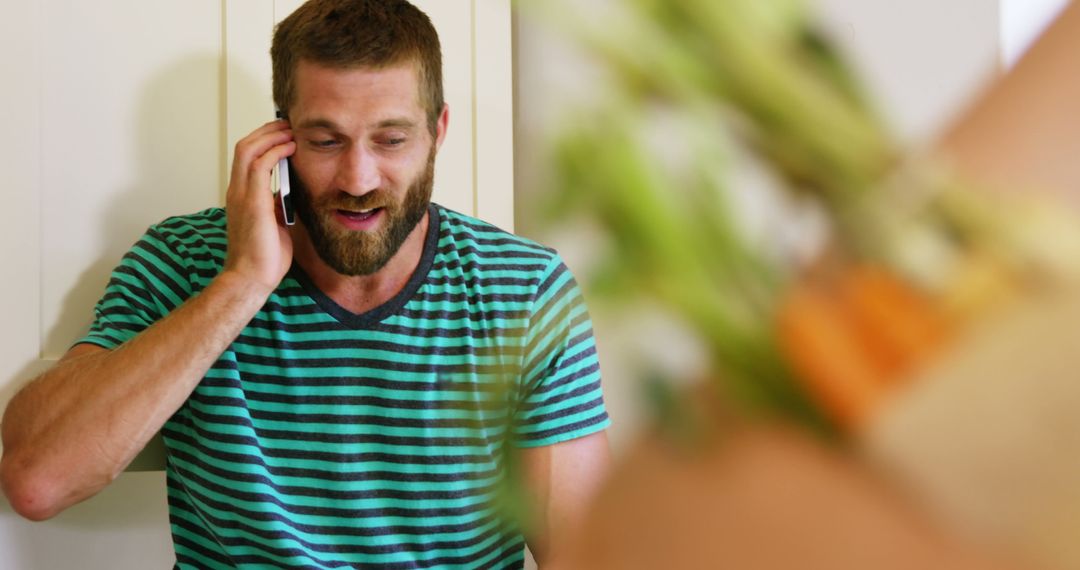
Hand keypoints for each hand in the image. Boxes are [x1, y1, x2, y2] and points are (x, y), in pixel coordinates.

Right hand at [222, 120, 295, 292]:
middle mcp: (236, 190)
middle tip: (288, 123)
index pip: (246, 156)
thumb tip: (290, 192)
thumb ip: (278, 204)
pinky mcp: (252, 202)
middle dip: (267, 130)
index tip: (284, 133)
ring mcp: (241, 194)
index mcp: (240, 195)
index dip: (264, 140)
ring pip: (249, 149)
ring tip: (291, 129)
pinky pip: (260, 166)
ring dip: (272, 135)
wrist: (252, 278)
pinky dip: (275, 151)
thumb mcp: (274, 223)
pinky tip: (290, 146)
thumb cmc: (264, 257)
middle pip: (245, 146)